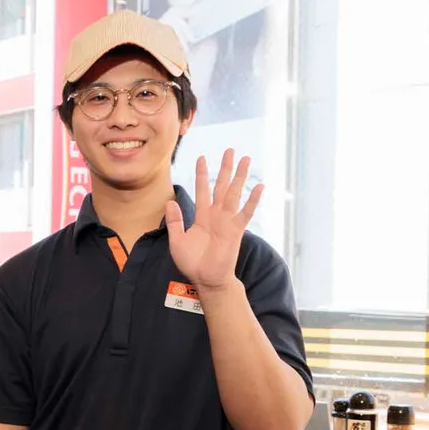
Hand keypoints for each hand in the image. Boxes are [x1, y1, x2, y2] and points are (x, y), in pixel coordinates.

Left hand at [166, 149, 260, 292]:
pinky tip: (259, 186)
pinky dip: (252, 200)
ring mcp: (227, 221)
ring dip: (239, 176)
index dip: (202, 173)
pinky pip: (245, 212)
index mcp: (201, 215)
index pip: (202, 189)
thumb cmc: (192, 262)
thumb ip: (174, 221)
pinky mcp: (235, 230)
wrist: (205, 279)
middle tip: (230, 150)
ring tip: (246, 159)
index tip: (202, 157)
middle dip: (225, 168)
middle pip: (221, 185)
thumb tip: (170, 202)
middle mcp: (216, 215)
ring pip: (234, 193)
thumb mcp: (177, 240)